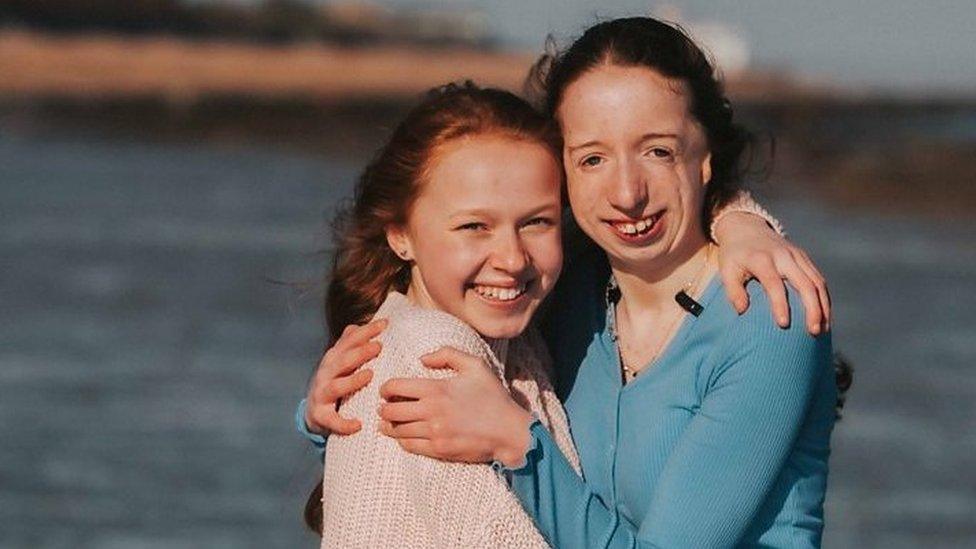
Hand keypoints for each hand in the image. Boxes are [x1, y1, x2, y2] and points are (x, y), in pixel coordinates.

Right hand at [304, 319, 386, 435]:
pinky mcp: (321, 415)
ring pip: (336, 386)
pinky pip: (332, 420)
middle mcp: (326, 374)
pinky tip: (358, 424)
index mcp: (333, 359)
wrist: (313, 412)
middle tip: (378, 346)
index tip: (385, 324)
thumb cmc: (334, 382)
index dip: (366, 331)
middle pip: (343, 360)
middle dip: (360, 352)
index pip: (349, 341)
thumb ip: (347, 345)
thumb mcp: (339, 363)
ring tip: (370, 375)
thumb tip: (356, 325)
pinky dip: (344, 423)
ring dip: (353, 380)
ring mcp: (321, 394)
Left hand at [377, 347, 532, 466]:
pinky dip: (402, 440)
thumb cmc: (493, 396)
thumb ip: (447, 354)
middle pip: (390, 411)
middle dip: (384, 407)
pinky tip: (403, 436)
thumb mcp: (475, 366)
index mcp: (437, 389)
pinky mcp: (439, 450)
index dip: (386, 387)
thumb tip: (422, 359)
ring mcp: (434, 433)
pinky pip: (409, 446)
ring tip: (387, 422)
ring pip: (397, 431)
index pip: (395, 387)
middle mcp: (431, 412)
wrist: (510, 431)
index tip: (387, 390)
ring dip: (388, 426)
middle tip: (384, 406)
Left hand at [714, 212, 829, 334]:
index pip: (774, 283)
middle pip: (805, 283)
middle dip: (812, 309)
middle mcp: (783, 255)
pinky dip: (824, 298)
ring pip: (817, 282)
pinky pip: (818, 279)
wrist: (746, 227)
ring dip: (823, 306)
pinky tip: (823, 316)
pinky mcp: (804, 257)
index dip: (780, 304)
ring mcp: (797, 255)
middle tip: (813, 332)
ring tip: (822, 329)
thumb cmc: (734, 254)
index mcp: (762, 259)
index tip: (783, 324)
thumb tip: (742, 311)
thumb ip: (733, 290)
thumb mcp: (726, 269)